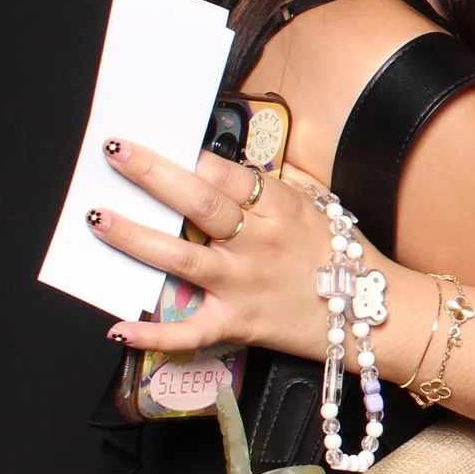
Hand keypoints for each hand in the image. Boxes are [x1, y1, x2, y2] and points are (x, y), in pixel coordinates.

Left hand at [88, 139, 365, 360]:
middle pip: (200, 204)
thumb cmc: (345, 257)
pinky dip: (153, 333)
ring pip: (182, 258)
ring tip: (99, 218)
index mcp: (281, 209)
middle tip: (116, 154)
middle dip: (153, 175)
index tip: (157, 139)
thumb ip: (279, 182)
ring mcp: (245, 285)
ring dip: (136, 238)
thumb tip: (237, 162)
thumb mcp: (321, 205)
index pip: (228, 174)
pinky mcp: (239, 325)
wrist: (374, 316)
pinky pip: (190, 332)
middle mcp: (259, 244)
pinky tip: (118, 326)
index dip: (189, 156)